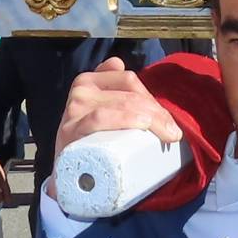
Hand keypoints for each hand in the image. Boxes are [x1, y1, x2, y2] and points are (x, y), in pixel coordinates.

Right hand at [55, 58, 181, 159]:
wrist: (65, 173)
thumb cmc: (88, 141)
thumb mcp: (97, 110)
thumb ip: (107, 87)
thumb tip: (119, 63)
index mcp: (89, 80)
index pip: (129, 80)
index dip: (152, 98)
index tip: (167, 120)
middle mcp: (81, 90)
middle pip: (129, 94)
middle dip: (157, 113)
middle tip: (173, 133)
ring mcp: (74, 109)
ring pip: (120, 105)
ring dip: (149, 118)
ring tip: (166, 135)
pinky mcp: (71, 131)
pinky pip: (101, 118)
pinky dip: (125, 119)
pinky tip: (142, 125)